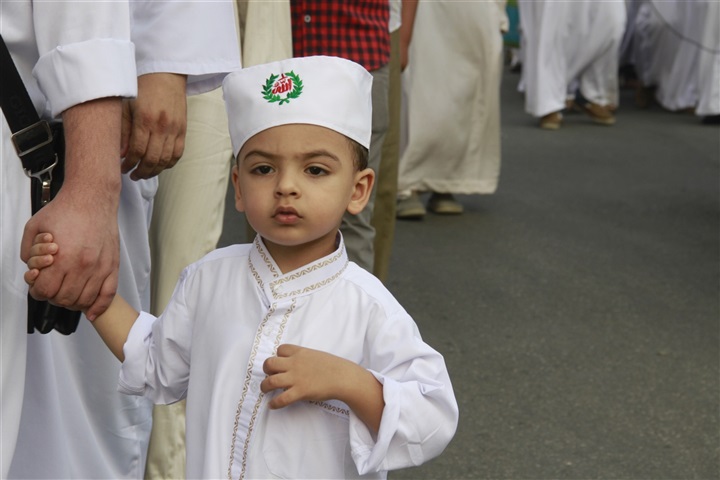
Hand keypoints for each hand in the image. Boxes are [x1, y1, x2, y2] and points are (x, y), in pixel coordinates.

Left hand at [21, 187, 119, 319]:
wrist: (92, 198)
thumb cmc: (66, 210)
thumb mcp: (34, 227)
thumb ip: (27, 252)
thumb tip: (32, 271)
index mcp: (62, 257)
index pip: (46, 291)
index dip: (37, 292)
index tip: (38, 286)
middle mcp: (82, 265)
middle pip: (64, 299)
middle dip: (54, 297)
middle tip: (53, 288)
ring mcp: (100, 266)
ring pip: (85, 300)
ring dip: (73, 302)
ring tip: (69, 294)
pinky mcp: (112, 265)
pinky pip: (108, 294)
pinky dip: (99, 307)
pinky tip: (91, 311)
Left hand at [121, 72, 187, 179]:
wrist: (166, 76)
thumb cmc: (143, 88)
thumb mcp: (127, 106)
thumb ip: (124, 130)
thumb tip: (122, 154)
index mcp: (145, 119)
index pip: (137, 151)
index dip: (128, 164)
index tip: (122, 168)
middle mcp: (161, 126)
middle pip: (152, 159)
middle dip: (140, 172)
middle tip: (132, 175)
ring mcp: (174, 130)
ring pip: (166, 160)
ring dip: (154, 170)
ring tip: (144, 173)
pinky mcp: (183, 130)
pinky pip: (178, 154)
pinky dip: (168, 164)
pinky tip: (159, 165)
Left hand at [261, 344, 351, 408]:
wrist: (343, 377)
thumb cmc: (333, 366)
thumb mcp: (316, 355)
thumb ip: (304, 358)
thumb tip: (296, 364)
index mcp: (300, 352)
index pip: (280, 349)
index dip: (278, 356)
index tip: (280, 363)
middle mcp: (294, 364)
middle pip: (269, 363)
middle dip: (266, 370)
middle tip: (270, 375)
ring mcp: (296, 378)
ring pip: (270, 381)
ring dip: (264, 387)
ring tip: (265, 390)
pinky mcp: (300, 392)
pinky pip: (281, 399)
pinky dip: (274, 403)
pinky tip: (272, 405)